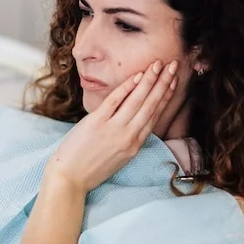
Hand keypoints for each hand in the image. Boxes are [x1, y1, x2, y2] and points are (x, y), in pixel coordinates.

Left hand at [45, 60, 177, 193]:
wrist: (69, 178)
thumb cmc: (91, 168)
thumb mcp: (118, 156)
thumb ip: (128, 138)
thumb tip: (134, 118)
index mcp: (135, 145)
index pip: (155, 115)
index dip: (166, 96)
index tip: (173, 81)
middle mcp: (129, 136)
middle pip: (151, 105)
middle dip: (164, 83)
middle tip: (174, 65)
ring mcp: (113, 129)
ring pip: (137, 100)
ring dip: (150, 80)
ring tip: (159, 64)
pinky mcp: (96, 123)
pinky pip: (115, 101)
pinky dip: (127, 87)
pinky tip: (137, 75)